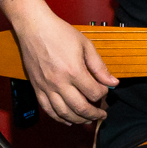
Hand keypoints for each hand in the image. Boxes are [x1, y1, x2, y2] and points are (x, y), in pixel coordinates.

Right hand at [10, 3, 117, 125]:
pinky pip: (48, 109)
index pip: (94, 92)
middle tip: (101, 114)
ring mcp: (46, 87)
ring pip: (64, 113)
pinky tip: (68, 120)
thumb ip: (99, 66)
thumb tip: (112, 82)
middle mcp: (59, 82)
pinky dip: (59, 118)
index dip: (103, 93)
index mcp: (73, 71)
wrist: (34, 27)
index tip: (105, 90)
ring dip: (79, 119)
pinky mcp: (37, 87)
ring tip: (88, 119)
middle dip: (95, 114)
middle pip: (81, 108)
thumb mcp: (85, 45)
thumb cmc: (58, 32)